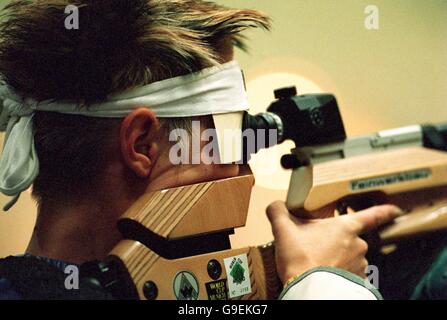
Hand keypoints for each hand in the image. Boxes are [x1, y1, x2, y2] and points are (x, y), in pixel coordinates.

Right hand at [266, 201, 400, 284]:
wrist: (308, 290)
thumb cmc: (300, 257)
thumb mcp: (283, 229)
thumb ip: (278, 211)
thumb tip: (275, 205)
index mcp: (345, 226)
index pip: (372, 215)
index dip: (386, 211)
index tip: (396, 209)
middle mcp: (358, 245)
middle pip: (352, 238)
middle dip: (337, 240)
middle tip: (317, 246)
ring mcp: (359, 265)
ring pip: (350, 257)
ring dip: (338, 258)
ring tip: (318, 263)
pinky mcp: (357, 282)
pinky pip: (350, 274)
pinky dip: (339, 274)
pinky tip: (324, 275)